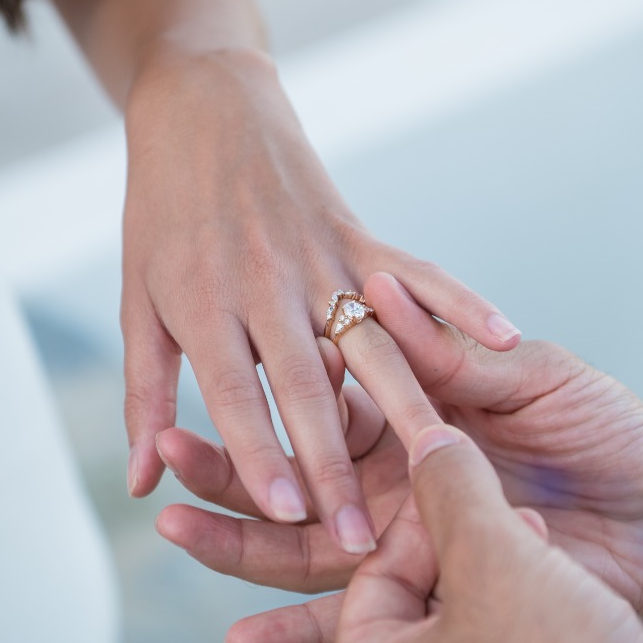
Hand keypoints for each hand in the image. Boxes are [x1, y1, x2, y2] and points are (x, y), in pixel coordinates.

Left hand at [119, 49, 520, 554]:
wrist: (201, 107)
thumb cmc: (162, 213)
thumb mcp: (138, 301)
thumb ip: (144, 394)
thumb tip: (144, 483)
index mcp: (203, 302)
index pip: (234, 393)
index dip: (260, 456)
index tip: (290, 520)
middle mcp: (265, 282)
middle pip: (305, 383)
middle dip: (334, 464)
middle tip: (362, 535)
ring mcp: (318, 255)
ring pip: (370, 340)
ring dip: (405, 407)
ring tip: (438, 467)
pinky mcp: (357, 233)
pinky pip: (417, 272)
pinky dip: (461, 300)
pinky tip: (505, 335)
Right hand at [156, 272, 642, 642]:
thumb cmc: (616, 434)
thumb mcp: (533, 377)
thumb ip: (452, 359)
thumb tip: (378, 304)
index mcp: (424, 420)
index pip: (327, 405)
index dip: (273, 395)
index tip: (212, 373)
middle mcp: (404, 483)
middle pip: (298, 476)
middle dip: (229, 468)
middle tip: (164, 456)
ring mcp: (414, 543)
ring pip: (306, 549)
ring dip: (238, 542)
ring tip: (174, 530)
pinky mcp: (436, 599)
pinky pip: (356, 622)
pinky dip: (296, 633)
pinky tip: (239, 637)